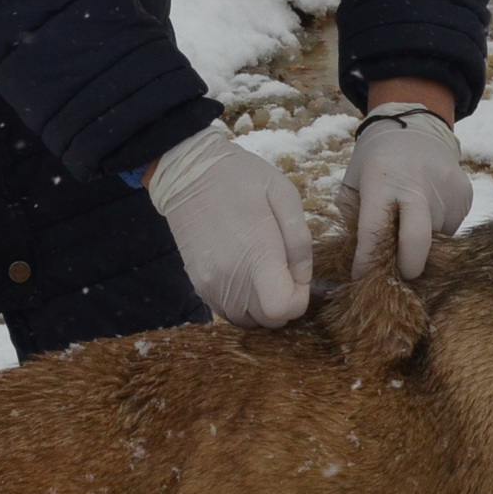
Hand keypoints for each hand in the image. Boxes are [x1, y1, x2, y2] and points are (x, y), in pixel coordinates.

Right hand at [144, 122, 311, 326]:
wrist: (188, 173)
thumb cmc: (242, 178)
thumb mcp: (284, 194)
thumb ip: (300, 240)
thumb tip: (303, 277)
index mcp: (256, 256)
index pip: (284, 309)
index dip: (299, 298)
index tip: (297, 276)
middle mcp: (231, 280)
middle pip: (268, 321)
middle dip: (284, 302)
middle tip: (283, 271)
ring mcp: (211, 286)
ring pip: (248, 321)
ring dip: (262, 305)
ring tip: (263, 271)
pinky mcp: (198, 285)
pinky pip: (228, 312)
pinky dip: (243, 303)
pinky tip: (244, 274)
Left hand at [338, 99, 472, 279]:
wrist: (415, 128)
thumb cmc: (376, 160)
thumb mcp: (354, 180)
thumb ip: (353, 216)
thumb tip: (362, 261)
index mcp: (382, 180)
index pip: (374, 231)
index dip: (367, 261)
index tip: (362, 278)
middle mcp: (417, 184)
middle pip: (417, 242)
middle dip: (408, 267)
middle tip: (401, 274)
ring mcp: (446, 190)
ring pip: (437, 240)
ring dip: (423, 245)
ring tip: (411, 228)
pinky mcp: (465, 195)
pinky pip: (452, 229)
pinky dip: (438, 230)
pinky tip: (428, 213)